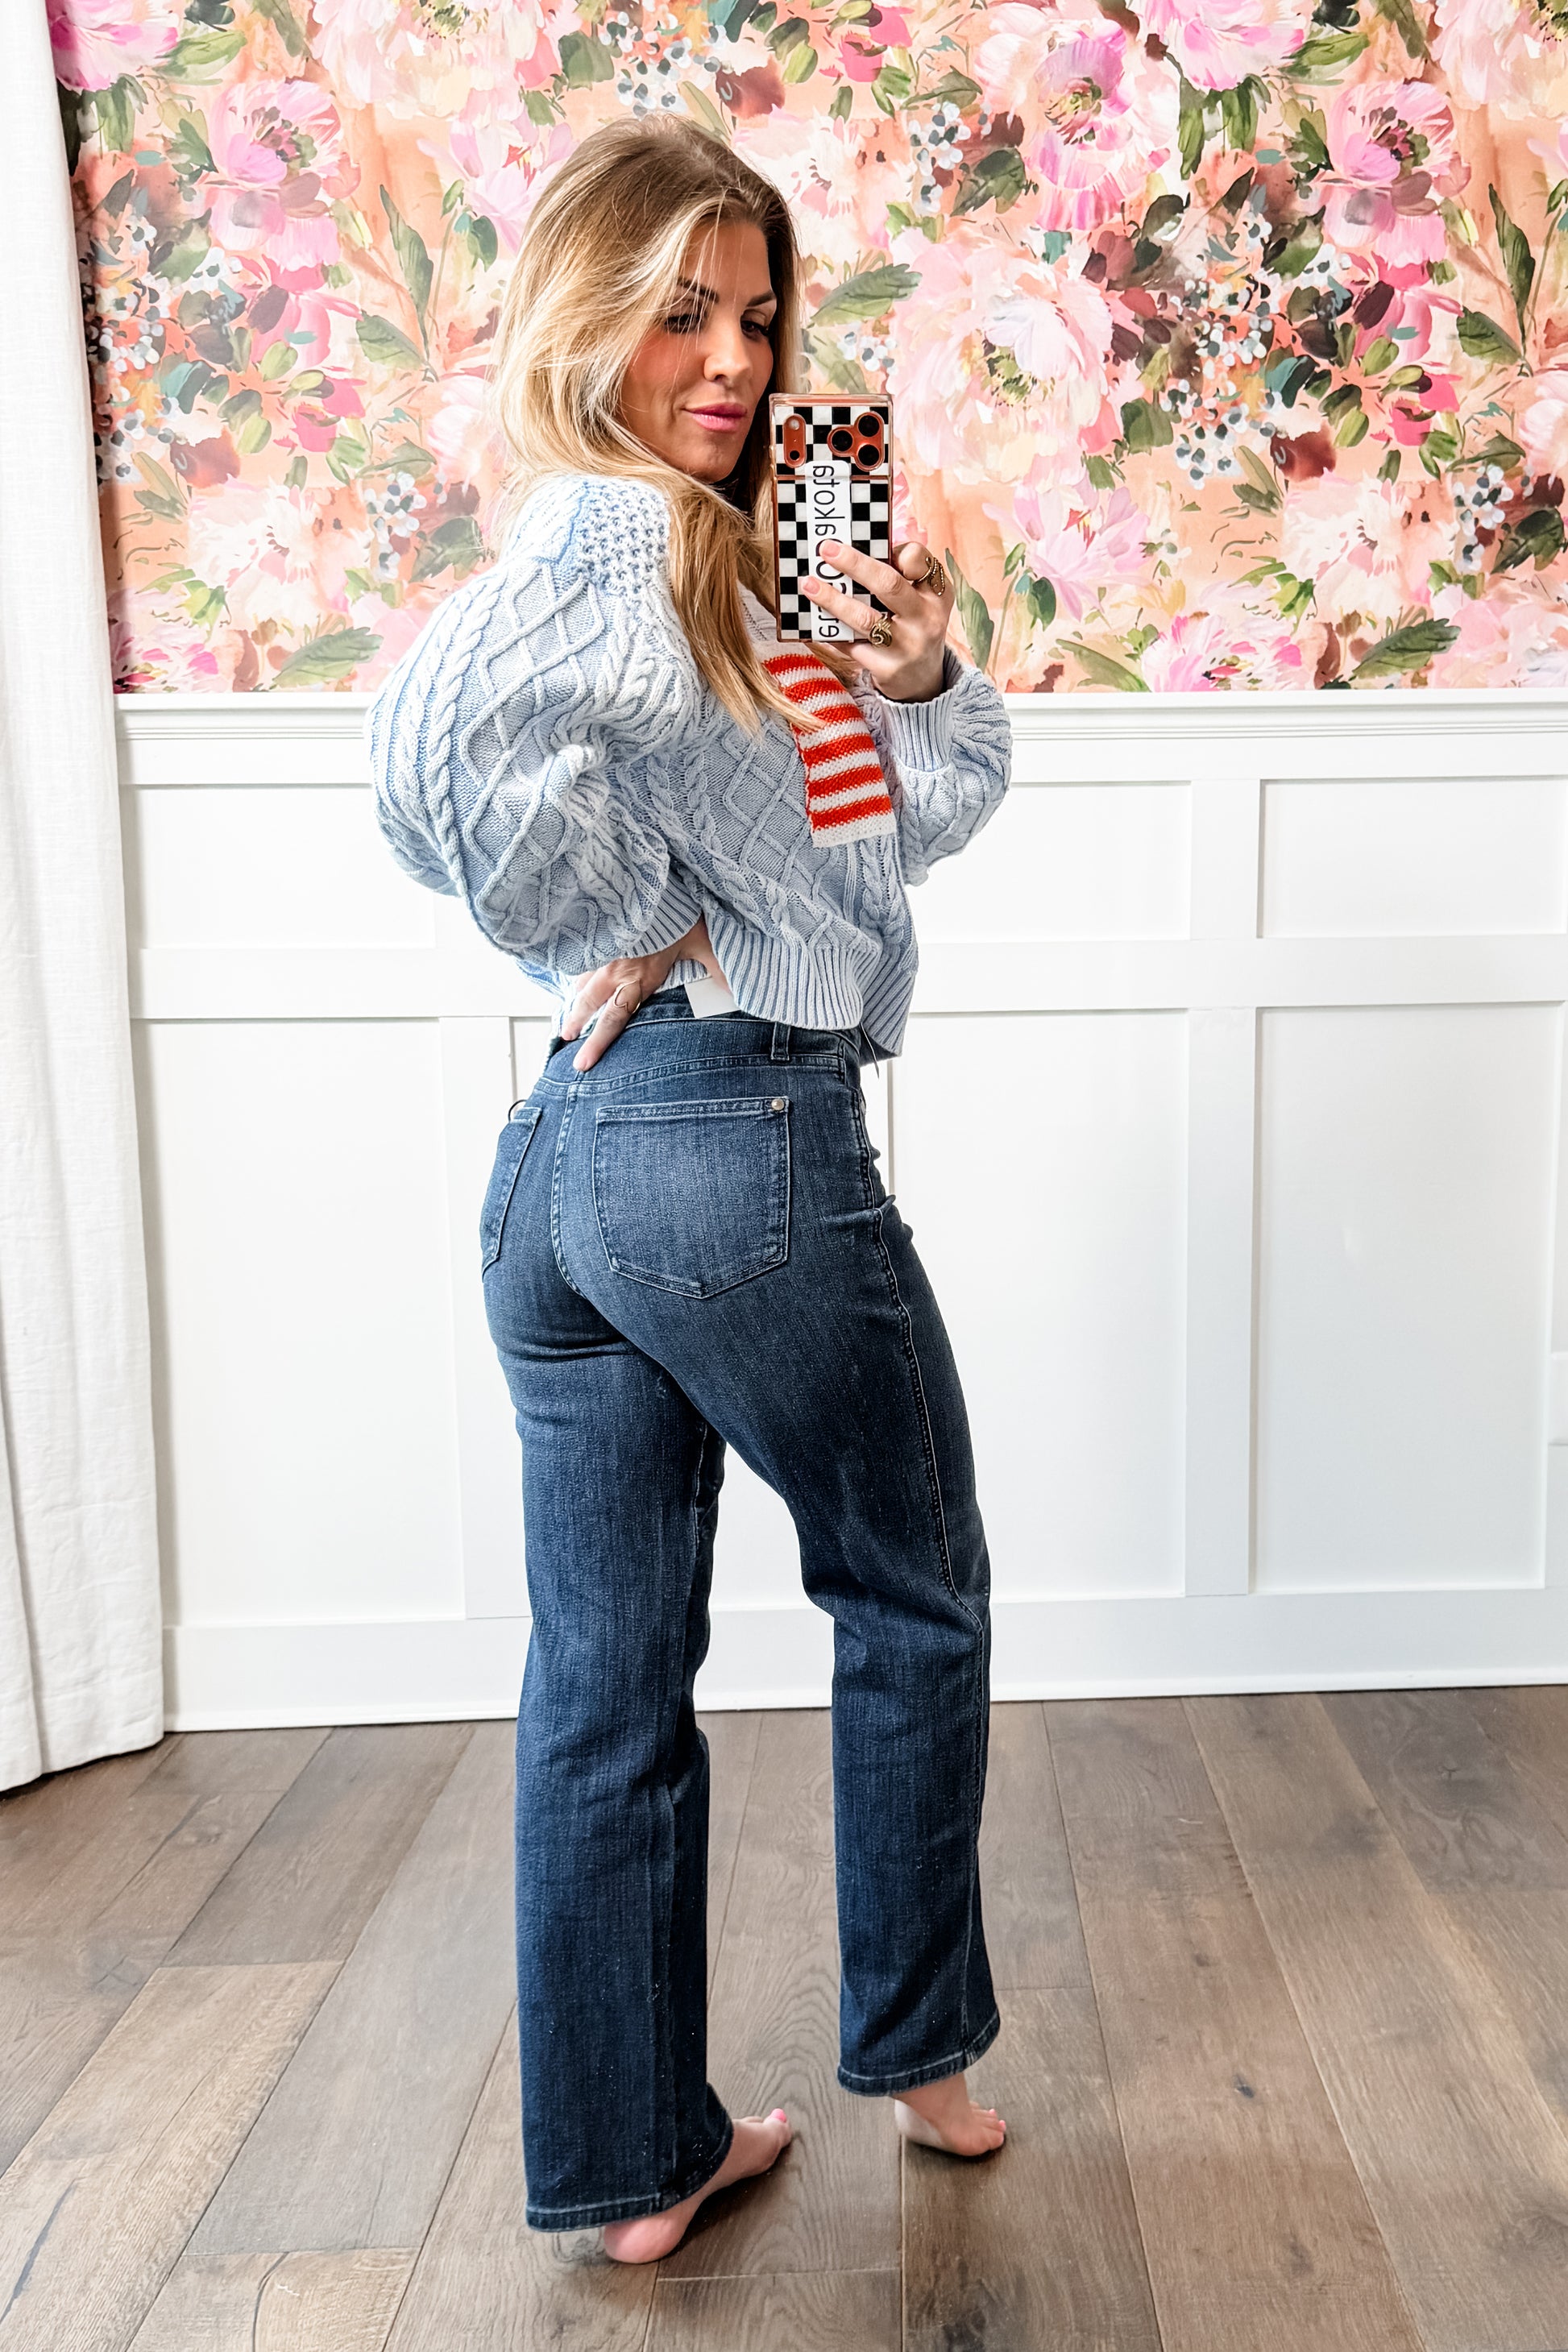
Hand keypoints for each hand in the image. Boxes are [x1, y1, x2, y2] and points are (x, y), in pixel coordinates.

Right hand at [562, 916, 728, 1071]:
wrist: (646, 887)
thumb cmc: (676, 915)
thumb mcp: (703, 942)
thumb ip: (718, 968)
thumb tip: (738, 993)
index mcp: (639, 979)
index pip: (615, 1018)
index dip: (599, 1043)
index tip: (583, 1063)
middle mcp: (616, 970)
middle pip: (591, 1004)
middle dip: (576, 1023)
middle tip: (565, 1038)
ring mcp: (604, 953)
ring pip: (582, 982)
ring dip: (574, 1000)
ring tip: (566, 1014)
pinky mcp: (598, 935)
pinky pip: (582, 959)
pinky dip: (576, 971)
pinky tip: (573, 977)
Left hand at [797, 539, 953, 701]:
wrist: (923, 680)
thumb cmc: (914, 626)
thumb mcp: (921, 600)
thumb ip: (898, 576)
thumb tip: (850, 554)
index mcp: (938, 593)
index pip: (916, 558)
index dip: (893, 548)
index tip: (869, 543)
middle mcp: (927, 618)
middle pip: (888, 584)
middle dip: (853, 563)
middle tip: (825, 549)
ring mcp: (908, 646)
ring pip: (865, 618)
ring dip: (832, 599)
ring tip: (808, 584)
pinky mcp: (888, 669)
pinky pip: (852, 645)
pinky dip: (831, 631)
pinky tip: (815, 620)